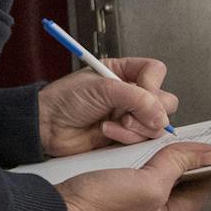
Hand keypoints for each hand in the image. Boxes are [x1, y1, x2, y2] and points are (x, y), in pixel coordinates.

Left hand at [38, 56, 179, 155]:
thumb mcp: (102, 88)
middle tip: (127, 114)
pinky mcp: (125, 136)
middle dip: (149, 110)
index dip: (152, 83)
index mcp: (122, 72)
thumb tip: (162, 117)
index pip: (155, 71)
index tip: (141, 92)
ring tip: (112, 124)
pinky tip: (106, 131)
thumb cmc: (64, 100)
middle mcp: (130, 94)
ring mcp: (129, 115)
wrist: (46, 126)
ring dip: (136, 126)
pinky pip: (143, 139)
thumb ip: (137, 98)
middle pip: (165, 100)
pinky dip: (127, 137)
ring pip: (158, 123)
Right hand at [59, 142, 210, 210]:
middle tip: (202, 134)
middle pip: (185, 179)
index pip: (209, 187)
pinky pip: (139, 171)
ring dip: (164, 154)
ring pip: (161, 173)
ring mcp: (135, 204)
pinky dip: (142, 156)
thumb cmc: (97, 209)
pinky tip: (137, 144)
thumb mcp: (147, 184)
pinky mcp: (116, 194)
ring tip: (170, 136)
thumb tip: (208, 153)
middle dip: (192, 156)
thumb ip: (177, 165)